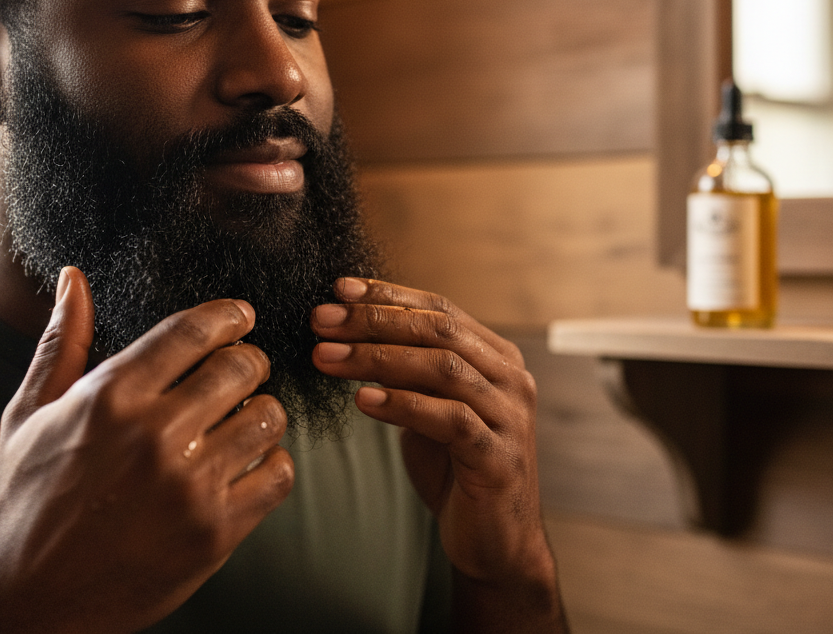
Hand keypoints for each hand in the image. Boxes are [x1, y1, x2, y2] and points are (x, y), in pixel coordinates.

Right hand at [0, 267, 293, 633]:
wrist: (32, 602)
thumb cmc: (28, 503)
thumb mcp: (28, 416)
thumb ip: (60, 343)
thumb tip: (72, 278)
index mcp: (111, 397)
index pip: (193, 330)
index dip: (228, 315)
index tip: (240, 316)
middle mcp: (155, 434)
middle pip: (241, 366)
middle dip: (247, 361)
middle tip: (241, 371)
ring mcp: (190, 485)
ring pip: (267, 417)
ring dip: (262, 411)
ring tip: (242, 419)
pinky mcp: (216, 531)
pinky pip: (277, 475)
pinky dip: (271, 464)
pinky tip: (247, 464)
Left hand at [311, 279, 564, 630]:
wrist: (493, 541)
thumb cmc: (455, 470)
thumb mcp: (428, 409)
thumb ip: (406, 371)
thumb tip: (350, 331)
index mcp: (496, 357)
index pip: (439, 308)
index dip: (388, 295)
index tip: (338, 290)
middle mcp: (510, 378)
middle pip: (439, 330)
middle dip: (374, 320)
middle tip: (322, 320)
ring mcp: (510, 416)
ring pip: (443, 368)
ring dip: (378, 358)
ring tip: (328, 357)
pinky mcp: (499, 457)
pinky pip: (450, 420)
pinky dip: (403, 405)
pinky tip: (363, 401)